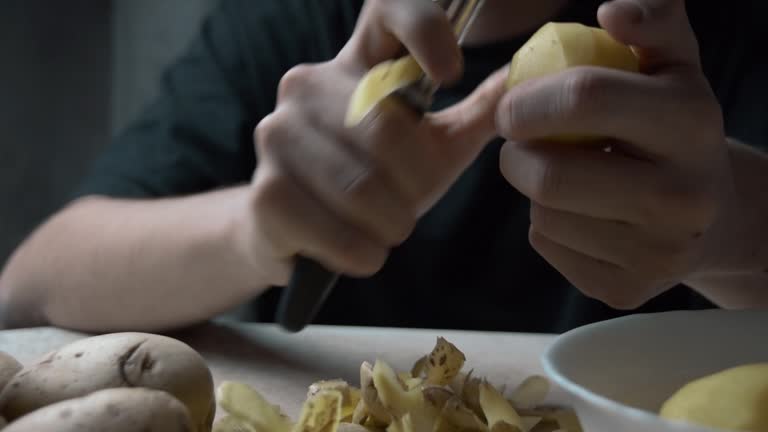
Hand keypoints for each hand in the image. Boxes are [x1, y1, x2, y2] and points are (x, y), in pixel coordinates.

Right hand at [238, 0, 507, 284]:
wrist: (293, 233)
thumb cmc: (372, 185)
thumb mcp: (431, 146)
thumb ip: (477, 113)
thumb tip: (527, 79)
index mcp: (356, 64)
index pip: (388, 10)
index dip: (424, 29)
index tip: (451, 74)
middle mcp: (307, 85)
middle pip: (386, 132)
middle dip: (413, 187)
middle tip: (408, 209)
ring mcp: (277, 134)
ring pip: (362, 189)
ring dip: (389, 227)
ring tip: (383, 230)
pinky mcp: (265, 190)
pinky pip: (336, 232)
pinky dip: (361, 254)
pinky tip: (357, 250)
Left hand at [495, 0, 733, 308]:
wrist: (711, 212)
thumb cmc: (672, 127)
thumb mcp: (672, 66)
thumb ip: (651, 23)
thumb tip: (611, 12)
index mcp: (691, 122)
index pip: (583, 98)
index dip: (526, 100)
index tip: (510, 106)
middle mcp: (682, 195)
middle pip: (548, 176)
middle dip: (514, 155)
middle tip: (519, 145)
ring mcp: (657, 253)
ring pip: (543, 215)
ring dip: (533, 191)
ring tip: (562, 176)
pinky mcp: (626, 290)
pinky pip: (548, 248)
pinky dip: (546, 226)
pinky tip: (577, 213)